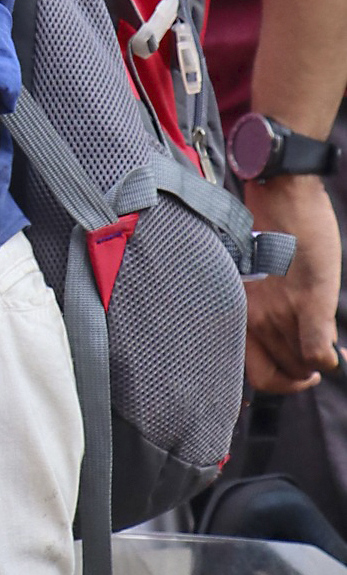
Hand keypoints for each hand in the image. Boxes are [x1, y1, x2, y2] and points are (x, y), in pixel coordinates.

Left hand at [244, 175, 341, 393]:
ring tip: (324, 338)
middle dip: (304, 369)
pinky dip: (329, 358)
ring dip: (318, 360)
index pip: (257, 375)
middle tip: (317, 350)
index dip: (284, 381)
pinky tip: (335, 349)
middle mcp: (252, 317)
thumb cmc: (267, 229)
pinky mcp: (307, 301)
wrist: (281, 193)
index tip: (300, 370)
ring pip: (302, 365)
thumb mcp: (254, 278)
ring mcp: (278, 311)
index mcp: (238, 311)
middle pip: (284, 373)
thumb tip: (292, 347)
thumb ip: (265, 313)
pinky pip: (319, 352)